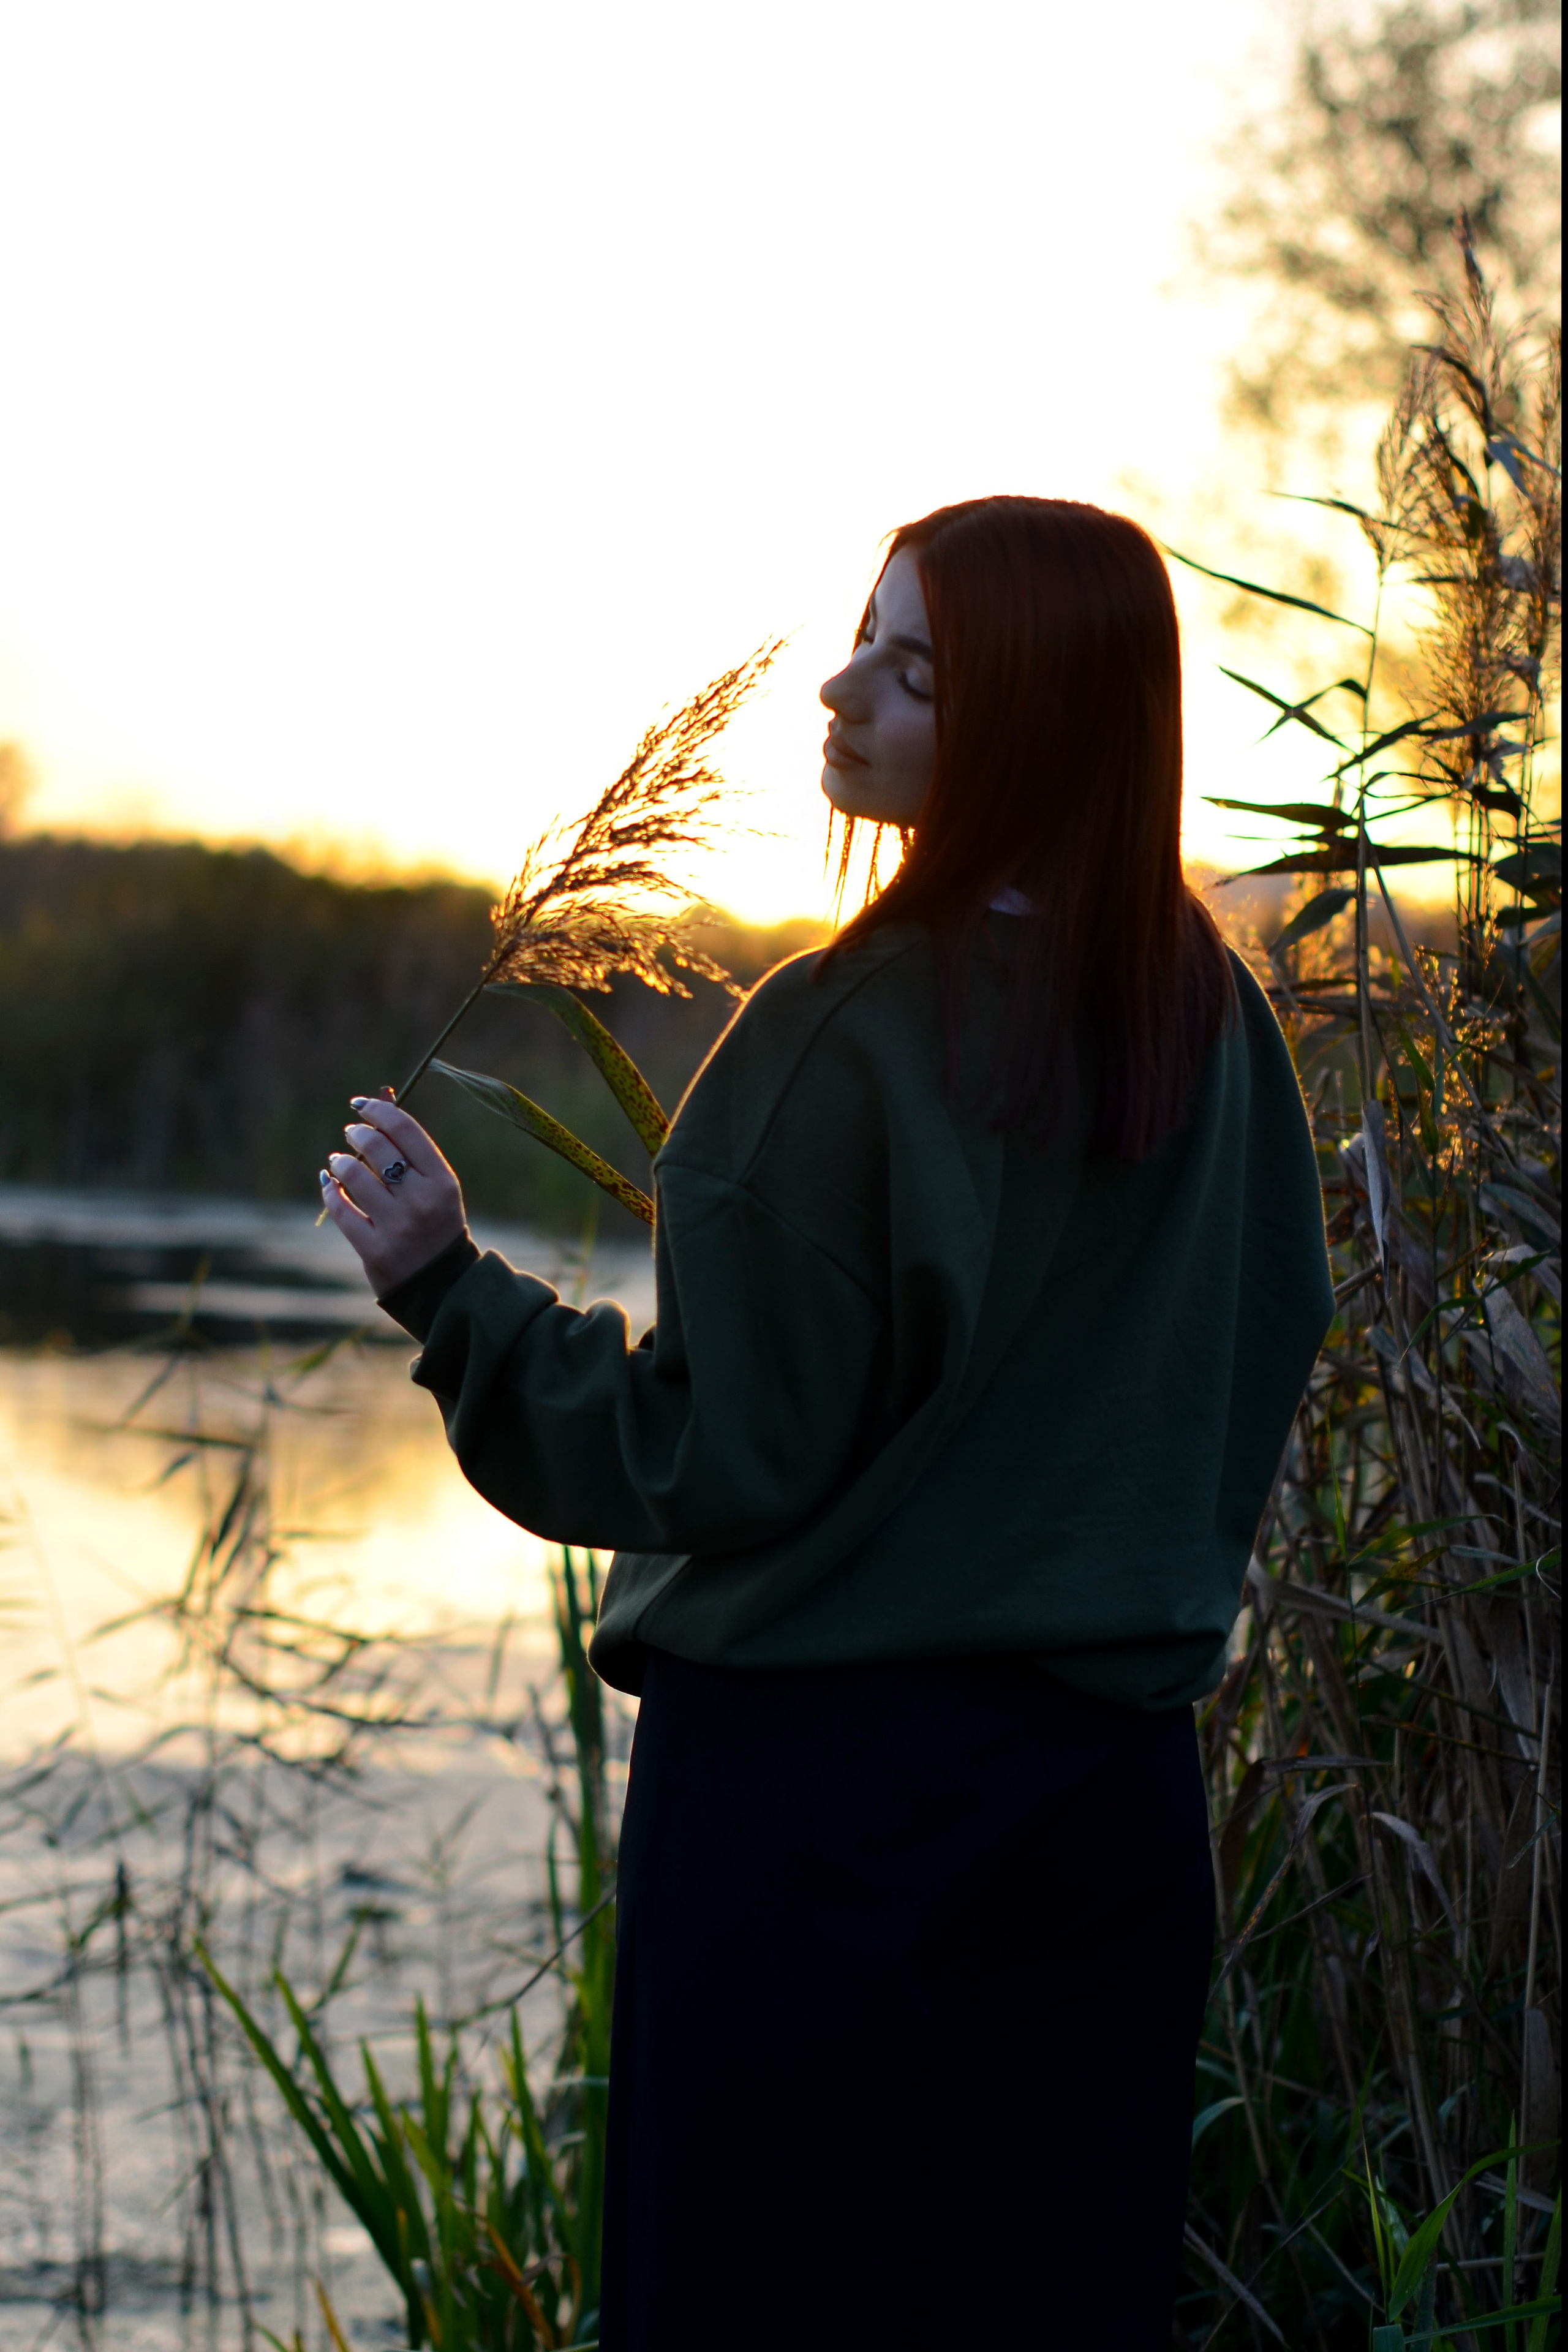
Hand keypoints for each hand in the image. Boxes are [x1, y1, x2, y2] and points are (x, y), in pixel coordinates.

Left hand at [320, 1095, 467, 1296]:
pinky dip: (330, 1192)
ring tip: (338, 1163)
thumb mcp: (436, 1189)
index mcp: (443, 1182)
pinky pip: (341, 1210)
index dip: (378, 1110)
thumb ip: (411, 1151)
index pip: (405, 1130)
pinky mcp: (375, 1250)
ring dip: (340, 1163)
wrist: (442, 1286)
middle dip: (357, 1134)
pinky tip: (329, 1185)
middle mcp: (422, 1201)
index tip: (360, 1106)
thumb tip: (382, 1098)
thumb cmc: (435, 1226)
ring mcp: (398, 1227)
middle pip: (378, 1148)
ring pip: (354, 1176)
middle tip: (351, 1134)